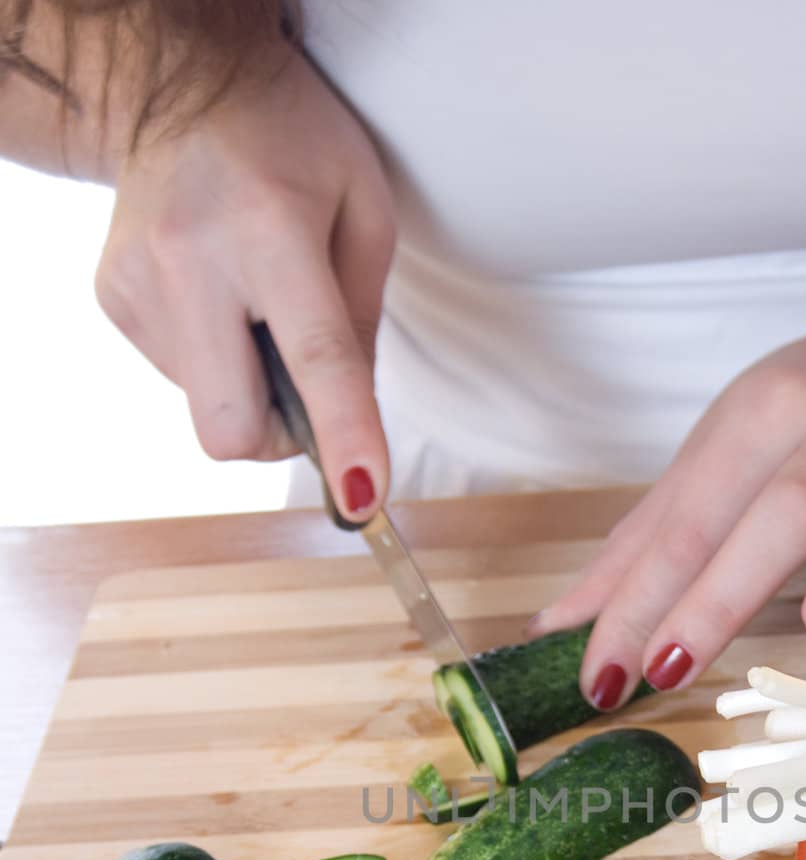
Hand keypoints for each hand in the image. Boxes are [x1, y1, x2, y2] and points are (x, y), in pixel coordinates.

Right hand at [94, 48, 395, 516]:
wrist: (180, 86)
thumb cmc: (292, 145)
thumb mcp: (364, 211)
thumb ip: (364, 324)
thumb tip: (351, 427)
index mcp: (270, 228)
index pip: (313, 356)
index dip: (342, 435)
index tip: (361, 498)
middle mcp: (189, 259)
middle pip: (232, 425)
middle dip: (280, 436)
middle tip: (303, 386)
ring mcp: (137, 282)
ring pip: (208, 411)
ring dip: (247, 385)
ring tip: (253, 304)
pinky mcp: (112, 299)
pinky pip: (182, 379)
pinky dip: (214, 361)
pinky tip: (219, 298)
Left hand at [531, 309, 805, 705]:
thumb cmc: (800, 427)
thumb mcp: (713, 469)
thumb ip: (643, 549)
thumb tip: (553, 630)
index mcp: (752, 421)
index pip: (685, 523)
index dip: (637, 602)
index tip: (599, 679)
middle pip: (782, 508)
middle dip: (721, 590)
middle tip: (668, 670)